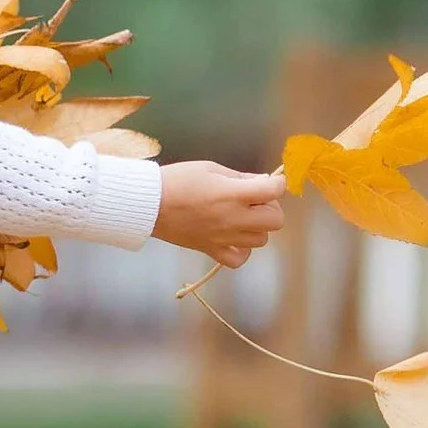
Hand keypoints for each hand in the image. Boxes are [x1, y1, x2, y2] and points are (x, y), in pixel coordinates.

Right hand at [159, 160, 288, 268]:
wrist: (149, 203)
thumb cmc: (177, 180)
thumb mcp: (211, 168)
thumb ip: (240, 177)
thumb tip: (263, 181)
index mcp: (233, 194)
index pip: (274, 190)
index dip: (277, 184)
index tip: (270, 182)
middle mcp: (233, 218)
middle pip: (276, 220)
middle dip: (270, 207)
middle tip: (254, 200)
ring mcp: (224, 237)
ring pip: (262, 240)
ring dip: (257, 227)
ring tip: (240, 217)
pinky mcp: (211, 250)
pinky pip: (240, 259)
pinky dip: (242, 250)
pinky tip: (234, 237)